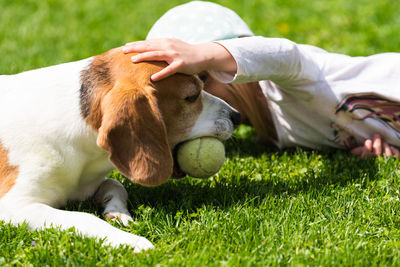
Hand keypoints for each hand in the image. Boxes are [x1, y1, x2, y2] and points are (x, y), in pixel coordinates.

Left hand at [122, 38, 236, 80]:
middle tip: (123, 51)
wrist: (203, 55)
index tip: (125, 47)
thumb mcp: (173, 47)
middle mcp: (169, 46)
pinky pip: (169, 70)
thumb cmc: (186, 53)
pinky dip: (161, 74)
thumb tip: (148, 50)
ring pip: (156, 55)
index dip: (136, 44)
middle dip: (135, 48)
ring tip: (133, 61)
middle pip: (149, 47)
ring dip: (144, 57)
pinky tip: (153, 78)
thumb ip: (161, 48)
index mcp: (165, 42)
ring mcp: (175, 55)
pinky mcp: (181, 65)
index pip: (148, 42)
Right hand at [350, 133, 399, 157]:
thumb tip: (349, 140)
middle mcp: (376, 162)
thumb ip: (354, 149)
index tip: (368, 141)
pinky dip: (395, 152)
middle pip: (377, 153)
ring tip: (383, 140)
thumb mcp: (357, 154)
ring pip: (387, 154)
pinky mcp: (393, 161)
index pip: (366, 155)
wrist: (377, 171)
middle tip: (376, 135)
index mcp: (366, 161)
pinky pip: (396, 157)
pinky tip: (392, 147)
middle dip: (377, 143)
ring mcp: (385, 162)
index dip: (367, 148)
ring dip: (385, 146)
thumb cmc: (365, 159)